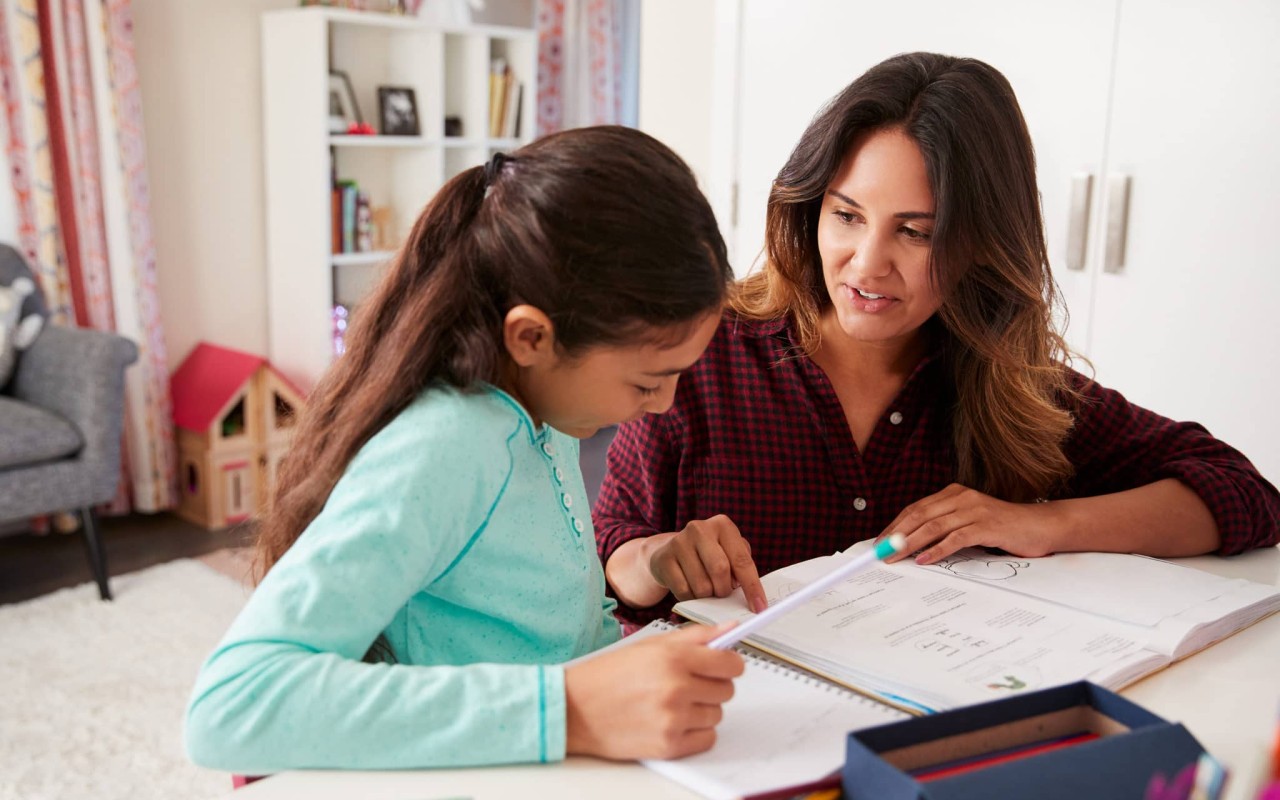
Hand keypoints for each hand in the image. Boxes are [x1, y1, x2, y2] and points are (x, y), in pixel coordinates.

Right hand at [564, 622, 743, 759]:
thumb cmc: (608, 675)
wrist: (574, 709)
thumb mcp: (649, 646)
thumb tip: (731, 630)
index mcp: (673, 658)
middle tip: (688, 684)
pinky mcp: (669, 745)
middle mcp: (676, 688)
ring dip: (701, 710)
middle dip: (712, 686)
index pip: (730, 664)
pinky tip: (672, 722)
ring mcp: (673, 719)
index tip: (723, 666)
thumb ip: (694, 636)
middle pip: (727, 690)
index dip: (730, 664)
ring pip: (717, 715)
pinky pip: (707, 739)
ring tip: (672, 703)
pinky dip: (695, 732)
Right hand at [650, 515, 766, 612]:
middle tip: (722, 593)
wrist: (668, 551)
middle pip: (720, 570)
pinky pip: (683, 591)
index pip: (742, 560)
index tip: (759, 606)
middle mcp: (700, 529)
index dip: (752, 586)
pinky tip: (690, 589)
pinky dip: (691, 598)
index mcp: (722, 525)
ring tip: (705, 588)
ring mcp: (679, 542)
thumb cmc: (707, 554)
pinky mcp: (664, 559)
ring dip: (707, 596)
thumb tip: (753, 594)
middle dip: (724, 590)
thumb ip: (741, 566)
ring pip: (702, 585)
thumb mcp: (728, 551)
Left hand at [877, 483, 1060, 564]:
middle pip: (920, 515)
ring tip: (894, 556)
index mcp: (954, 493)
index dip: (895, 525)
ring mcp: (975, 510)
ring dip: (911, 543)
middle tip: (880, 552)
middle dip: (897, 534)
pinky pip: (956, 538)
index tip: (879, 542)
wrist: (1040, 526)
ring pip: (934, 526)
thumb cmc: (1002, 528)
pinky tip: (924, 560)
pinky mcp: (987, 525)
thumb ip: (945, 527)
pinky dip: (937, 549)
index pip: (916, 508)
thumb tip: (913, 544)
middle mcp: (962, 497)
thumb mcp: (969, 522)